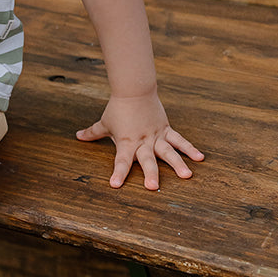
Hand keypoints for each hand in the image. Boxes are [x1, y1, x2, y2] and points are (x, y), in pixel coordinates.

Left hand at [76, 91, 203, 189]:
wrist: (134, 90)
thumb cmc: (118, 108)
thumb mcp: (104, 123)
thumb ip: (92, 133)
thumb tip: (77, 136)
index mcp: (126, 142)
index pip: (121, 160)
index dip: (118, 172)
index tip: (115, 184)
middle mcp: (142, 141)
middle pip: (146, 159)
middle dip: (150, 173)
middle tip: (153, 186)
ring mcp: (156, 135)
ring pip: (168, 151)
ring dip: (177, 163)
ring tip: (186, 176)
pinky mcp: (166, 129)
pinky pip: (179, 140)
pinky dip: (190, 148)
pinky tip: (200, 158)